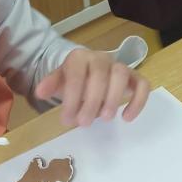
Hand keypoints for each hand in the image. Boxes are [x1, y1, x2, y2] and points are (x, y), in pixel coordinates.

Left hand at [34, 49, 149, 126]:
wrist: (89, 72)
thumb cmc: (74, 79)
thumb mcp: (59, 81)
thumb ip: (51, 84)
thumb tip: (39, 92)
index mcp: (79, 58)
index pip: (76, 73)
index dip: (72, 97)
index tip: (66, 119)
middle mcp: (101, 58)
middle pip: (99, 74)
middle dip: (91, 101)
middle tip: (83, 123)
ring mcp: (119, 66)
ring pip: (121, 75)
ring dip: (114, 98)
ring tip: (105, 119)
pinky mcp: (134, 78)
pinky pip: (142, 84)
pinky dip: (138, 101)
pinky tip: (127, 118)